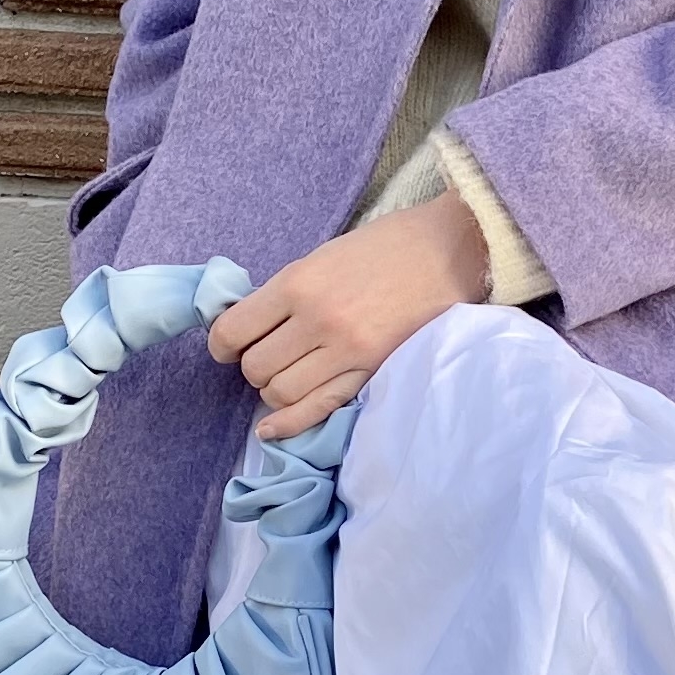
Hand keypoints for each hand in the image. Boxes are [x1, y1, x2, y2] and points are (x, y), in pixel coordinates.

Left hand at [209, 195, 490, 436]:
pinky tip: (271, 428)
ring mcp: (346, 352)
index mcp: (298, 283)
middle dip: (253, 366)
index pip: (234, 330)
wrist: (452, 250)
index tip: (229, 345)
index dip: (223, 344)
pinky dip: (288, 424)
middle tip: (269, 356)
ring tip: (288, 375)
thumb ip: (286, 293)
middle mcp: (317, 321)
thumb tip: (248, 327)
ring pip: (281, 393)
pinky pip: (318, 409)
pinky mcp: (372, 373)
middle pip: (256, 367)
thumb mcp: (322, 256)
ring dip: (275, 390)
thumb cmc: (386, 246)